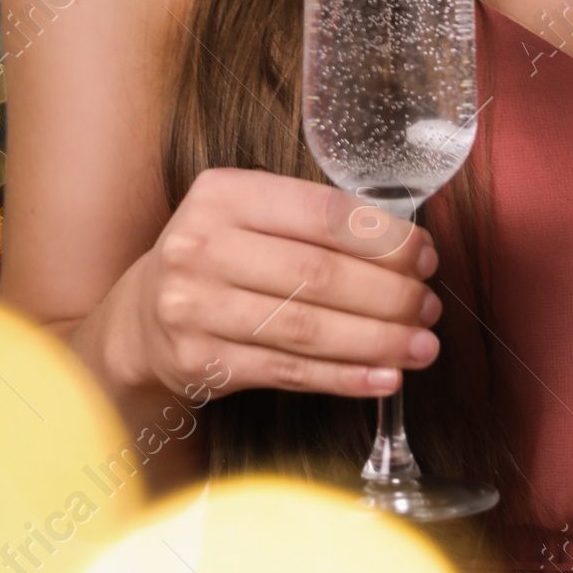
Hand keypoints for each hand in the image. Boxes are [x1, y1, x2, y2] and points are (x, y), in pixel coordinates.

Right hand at [111, 168, 443, 408]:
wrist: (143, 316)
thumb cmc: (221, 258)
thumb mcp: (250, 215)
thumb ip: (315, 221)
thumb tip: (410, 250)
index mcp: (223, 194)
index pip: (321, 213)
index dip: (384, 239)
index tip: (426, 257)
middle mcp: (201, 247)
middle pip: (318, 274)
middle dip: (389, 294)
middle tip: (429, 307)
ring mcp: (195, 307)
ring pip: (307, 328)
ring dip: (377, 340)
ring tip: (422, 346)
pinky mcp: (200, 362)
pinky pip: (289, 372)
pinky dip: (345, 377)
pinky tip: (385, 377)